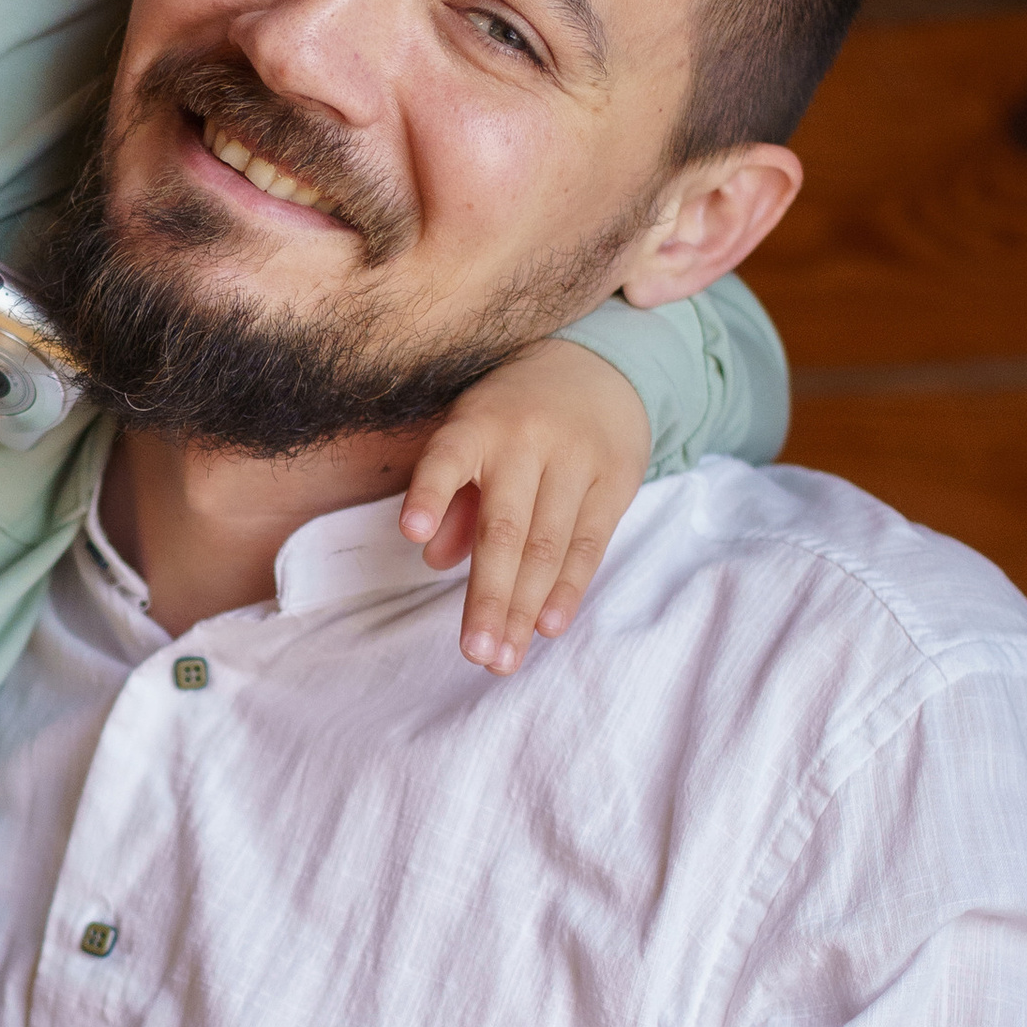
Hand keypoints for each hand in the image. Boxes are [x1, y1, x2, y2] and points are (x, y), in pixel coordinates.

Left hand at [398, 334, 650, 671]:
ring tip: (503, 658)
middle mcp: (526, 440)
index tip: (410, 533)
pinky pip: (590, 543)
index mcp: (477, 424)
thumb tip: (433, 558)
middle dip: (489, 597)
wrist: (600, 367)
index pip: (447, 460)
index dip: (430, 495)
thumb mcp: (472, 435)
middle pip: (505, 529)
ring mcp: (576, 459)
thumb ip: (451, 494)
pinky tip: (548, 626)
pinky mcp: (616, 478)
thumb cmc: (514, 416)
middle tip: (475, 653)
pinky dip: (568, 589)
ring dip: (524, 609)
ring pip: (548, 546)